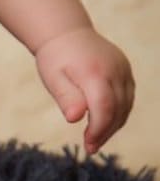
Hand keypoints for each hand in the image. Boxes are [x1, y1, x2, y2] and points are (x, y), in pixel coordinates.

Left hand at [35, 27, 134, 153]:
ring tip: (95, 139)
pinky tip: (103, 123)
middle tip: (90, 147)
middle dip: (105, 132)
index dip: (99, 130)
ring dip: (113, 126)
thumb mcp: (53, 79)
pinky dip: (118, 113)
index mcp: (94, 72)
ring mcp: (123, 69)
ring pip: (126, 105)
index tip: (88, 145)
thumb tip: (74, 118)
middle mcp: (115, 69)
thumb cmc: (55, 59)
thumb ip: (66, 98)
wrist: (66, 33)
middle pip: (118, 109)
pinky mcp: (126, 71)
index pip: (104, 107)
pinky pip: (127, 97)